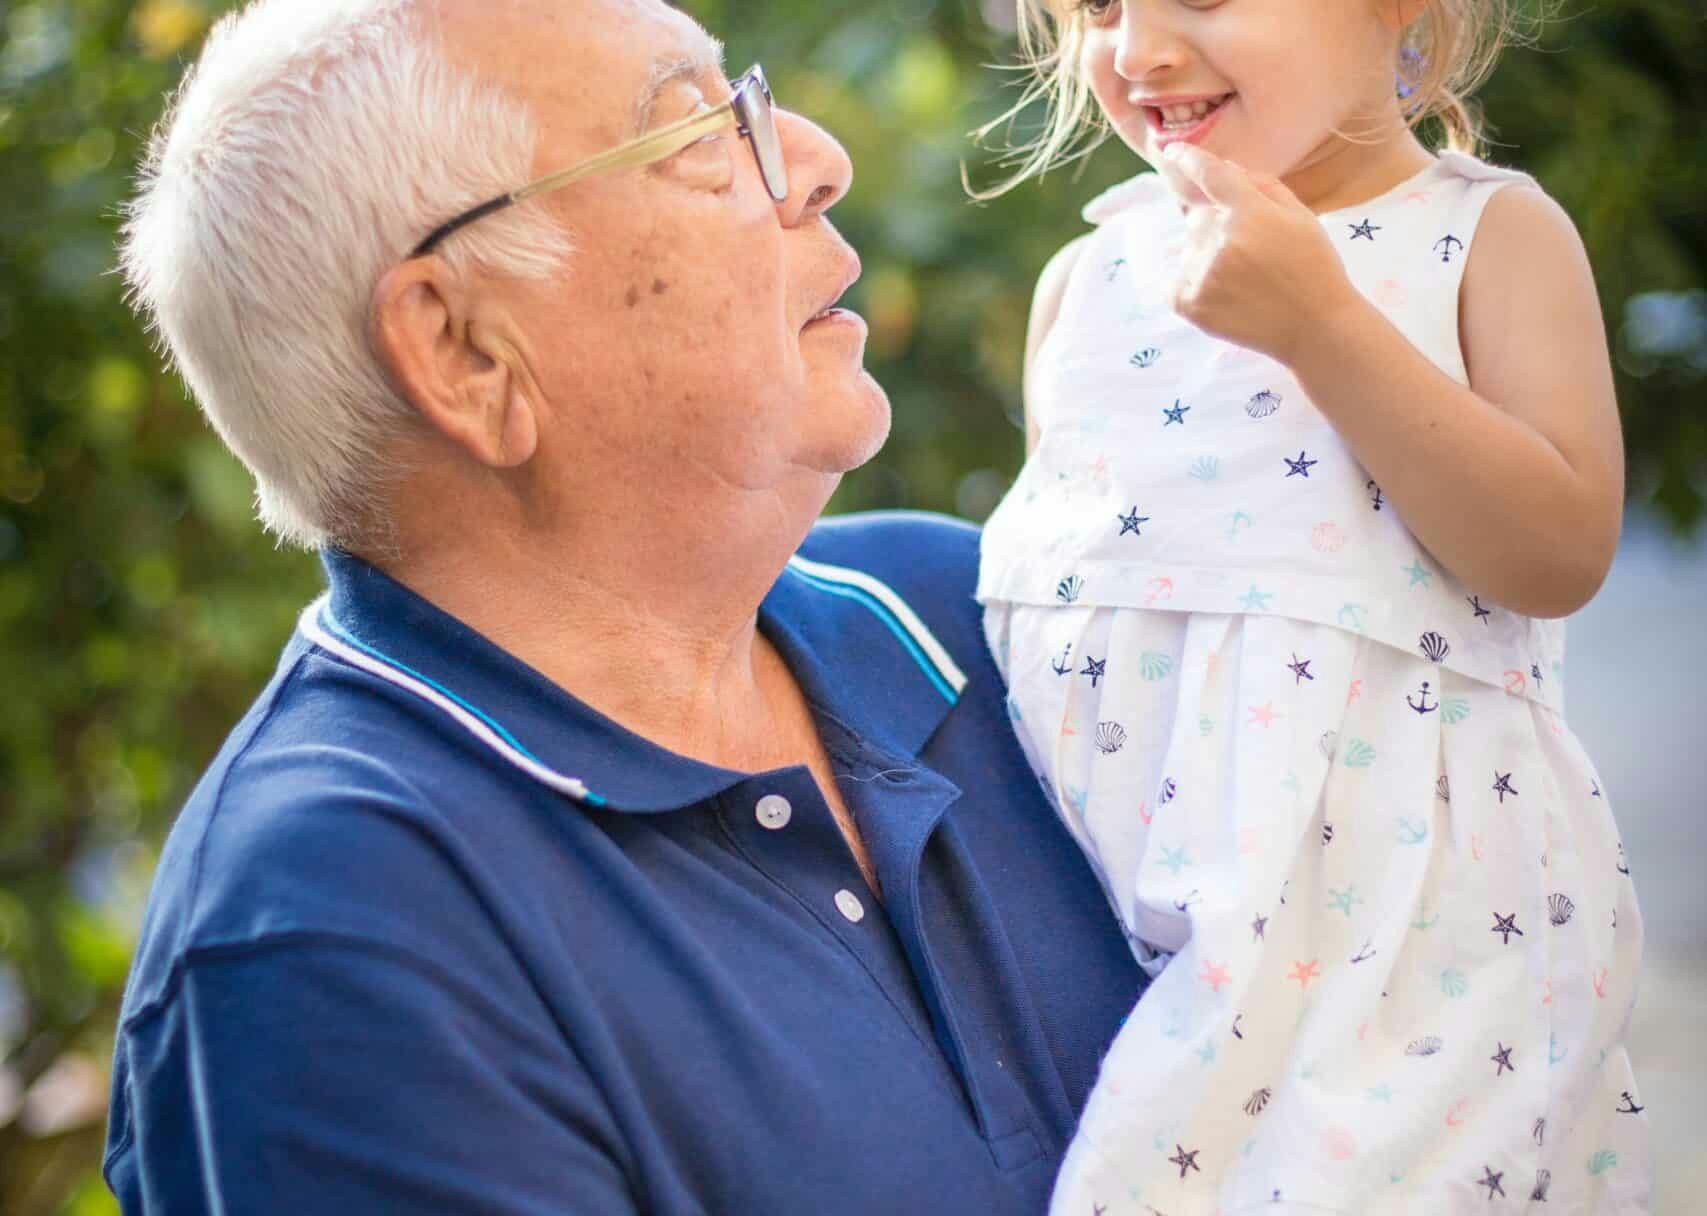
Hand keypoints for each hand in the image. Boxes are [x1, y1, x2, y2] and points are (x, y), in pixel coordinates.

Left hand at [1158, 143, 1359, 367]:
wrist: (1316, 328)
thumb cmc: (1313, 267)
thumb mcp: (1300, 215)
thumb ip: (1262, 186)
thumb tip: (1224, 168)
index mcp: (1250, 213)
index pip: (1210, 175)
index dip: (1189, 159)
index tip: (1172, 150)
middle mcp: (1221, 240)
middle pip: (1198, 217)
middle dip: (1216, 225)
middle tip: (1250, 252)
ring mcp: (1203, 274)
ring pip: (1188, 249)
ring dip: (1207, 256)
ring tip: (1244, 280)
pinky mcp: (1191, 304)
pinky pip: (1175, 281)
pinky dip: (1192, 283)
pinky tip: (1223, 293)